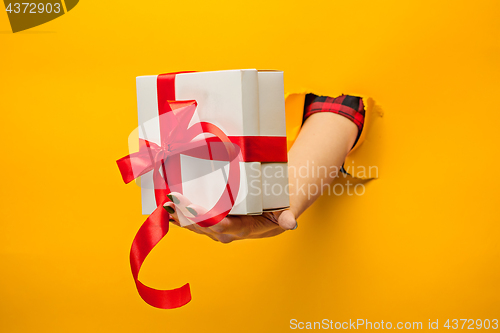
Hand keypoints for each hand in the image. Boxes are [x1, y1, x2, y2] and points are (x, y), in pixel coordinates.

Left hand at [163, 193, 297, 242]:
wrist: (274, 215)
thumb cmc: (278, 208)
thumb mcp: (286, 209)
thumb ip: (287, 216)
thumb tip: (291, 223)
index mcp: (243, 229)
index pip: (222, 226)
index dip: (207, 219)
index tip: (193, 210)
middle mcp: (228, 232)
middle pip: (203, 226)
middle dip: (186, 215)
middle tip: (172, 201)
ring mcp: (218, 231)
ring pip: (195, 227)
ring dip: (179, 217)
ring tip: (164, 205)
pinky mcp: (212, 226)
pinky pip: (194, 224)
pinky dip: (180, 218)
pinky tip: (167, 211)